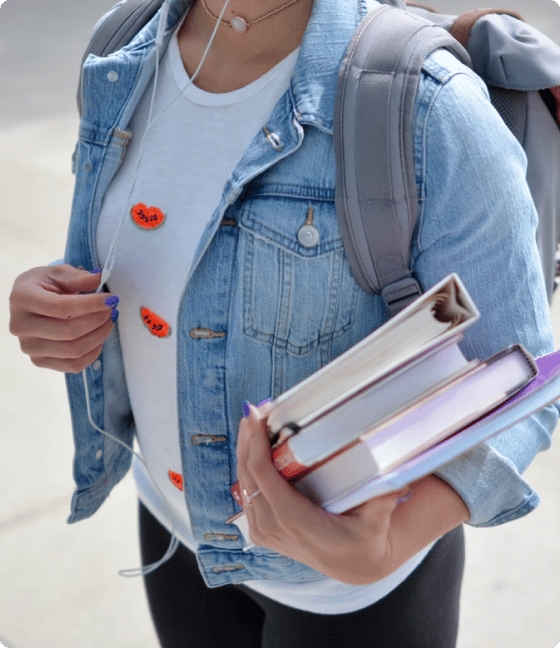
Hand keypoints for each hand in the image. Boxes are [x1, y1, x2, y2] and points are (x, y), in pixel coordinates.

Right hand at [9, 264, 117, 372]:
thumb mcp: (58, 273)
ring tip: (108, 321)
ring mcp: (29, 347)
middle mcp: (21, 326)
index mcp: (22, 299)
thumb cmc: (45, 285)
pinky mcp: (39, 361)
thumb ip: (78, 277)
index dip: (90, 304)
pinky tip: (99, 337)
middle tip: (112, 310)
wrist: (30, 303)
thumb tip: (99, 278)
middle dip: (98, 320)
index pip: (60, 307)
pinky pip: (73, 365)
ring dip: (99, 336)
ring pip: (74, 351)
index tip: (111, 299)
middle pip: (69, 332)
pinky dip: (93, 352)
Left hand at [236, 402, 415, 584]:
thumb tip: (398, 479)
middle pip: (248, 477)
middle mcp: (274, 528)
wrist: (353, 564)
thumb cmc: (365, 538)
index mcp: (296, 522)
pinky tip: (252, 447)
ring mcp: (265, 532)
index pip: (263, 478)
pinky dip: (247, 468)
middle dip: (248, 441)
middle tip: (253, 411)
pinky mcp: (262, 531)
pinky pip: (247, 494)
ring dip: (244, 452)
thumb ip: (384, 500)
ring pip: (243, 485)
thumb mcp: (377, 521)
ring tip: (252, 422)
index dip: (256, 445)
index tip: (257, 417)